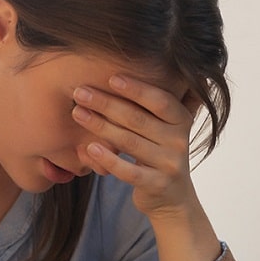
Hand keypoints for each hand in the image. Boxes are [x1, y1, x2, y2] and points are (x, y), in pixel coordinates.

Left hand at [71, 74, 200, 219]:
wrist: (172, 199)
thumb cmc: (159, 154)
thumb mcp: (166, 128)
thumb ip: (159, 103)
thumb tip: (158, 61)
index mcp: (182, 121)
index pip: (160, 100)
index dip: (137, 89)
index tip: (111, 78)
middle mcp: (179, 140)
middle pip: (138, 119)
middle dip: (106, 103)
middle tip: (80, 92)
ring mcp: (170, 164)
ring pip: (129, 142)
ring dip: (100, 126)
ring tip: (78, 113)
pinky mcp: (157, 184)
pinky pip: (128, 171)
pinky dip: (108, 159)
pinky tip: (89, 148)